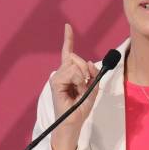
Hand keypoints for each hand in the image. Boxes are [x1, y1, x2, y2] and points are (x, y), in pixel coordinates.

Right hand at [48, 23, 97, 149]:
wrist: (73, 123)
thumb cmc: (81, 108)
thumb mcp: (92, 89)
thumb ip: (92, 75)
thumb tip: (89, 62)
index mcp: (69, 73)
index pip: (68, 53)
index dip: (68, 39)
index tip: (67, 26)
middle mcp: (61, 73)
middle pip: (75, 57)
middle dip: (86, 68)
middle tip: (86, 84)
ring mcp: (57, 77)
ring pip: (75, 64)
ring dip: (83, 76)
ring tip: (80, 90)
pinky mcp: (55, 82)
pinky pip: (71, 72)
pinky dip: (78, 79)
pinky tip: (77, 88)